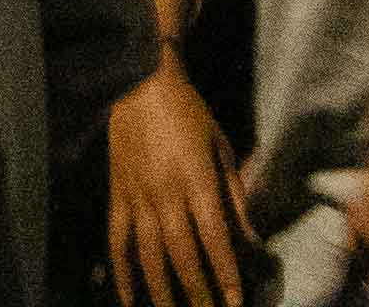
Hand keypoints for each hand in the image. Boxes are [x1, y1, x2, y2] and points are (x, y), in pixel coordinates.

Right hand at [105, 61, 248, 306]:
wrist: (139, 83)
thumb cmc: (189, 114)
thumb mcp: (222, 148)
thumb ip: (235, 197)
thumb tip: (251, 240)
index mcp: (195, 178)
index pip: (214, 236)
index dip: (225, 272)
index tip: (236, 302)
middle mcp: (164, 191)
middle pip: (181, 252)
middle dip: (197, 291)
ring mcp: (136, 195)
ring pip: (148, 254)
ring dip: (161, 291)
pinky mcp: (116, 195)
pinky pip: (117, 241)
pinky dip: (121, 272)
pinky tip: (129, 299)